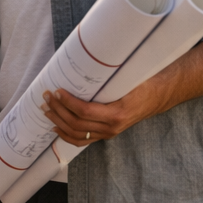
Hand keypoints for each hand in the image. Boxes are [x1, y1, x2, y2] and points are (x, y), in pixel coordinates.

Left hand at [43, 86, 159, 145]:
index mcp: (117, 113)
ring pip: (76, 133)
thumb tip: (84, 63)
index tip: (56, 91)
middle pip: (77, 123)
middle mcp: (112, 127)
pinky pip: (82, 140)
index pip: (85, 111)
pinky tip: (55, 126)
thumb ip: (108, 78)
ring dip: (58, 120)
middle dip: (58, 109)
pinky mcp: (105, 135)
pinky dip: (66, 134)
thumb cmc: (142, 84)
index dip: (68, 102)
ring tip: (46, 109)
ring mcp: (108, 133)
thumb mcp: (128, 80)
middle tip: (46, 96)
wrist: (156, 97)